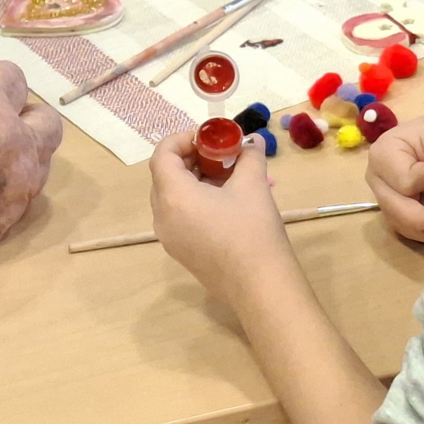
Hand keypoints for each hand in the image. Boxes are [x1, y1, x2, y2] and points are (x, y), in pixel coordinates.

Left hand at [149, 131, 296, 302]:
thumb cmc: (252, 230)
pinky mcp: (182, 253)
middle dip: (193, 159)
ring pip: (175, 197)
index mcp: (173, 197)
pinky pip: (182, 217)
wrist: (261, 287)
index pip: (162, 155)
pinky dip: (198, 201)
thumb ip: (249, 156)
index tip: (208, 137)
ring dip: (199, 180)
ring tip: (233, 177)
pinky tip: (230, 202)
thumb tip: (253, 140)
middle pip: (166, 176)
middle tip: (222, 154)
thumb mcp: (253, 185)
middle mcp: (162, 217)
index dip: (182, 139)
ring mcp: (170, 238)